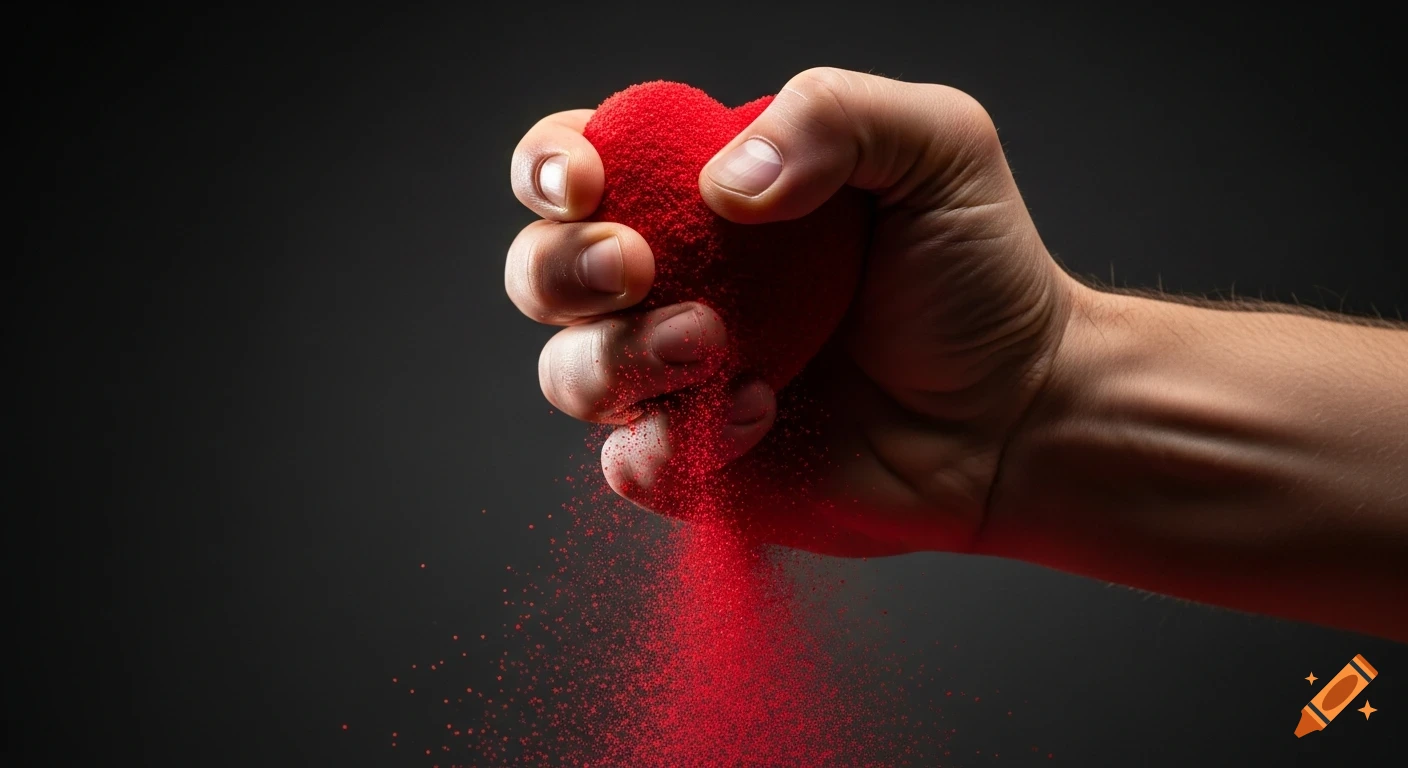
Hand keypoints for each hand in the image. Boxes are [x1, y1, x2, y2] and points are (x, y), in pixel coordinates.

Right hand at [506, 67, 1077, 556]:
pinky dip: (668, 444)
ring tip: (713, 346)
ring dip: (619, 358)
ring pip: (568, 372)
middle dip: (561, 268)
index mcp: (701, 197)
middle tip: (638, 267)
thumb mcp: (935, 148)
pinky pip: (628, 462)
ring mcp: (678, 379)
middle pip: (540, 271)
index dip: (550, 167)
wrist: (1020, 410)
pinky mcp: (699, 462)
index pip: (576, 165)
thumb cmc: (978, 274)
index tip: (586, 182)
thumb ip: (830, 116)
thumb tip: (725, 182)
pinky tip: (759, 415)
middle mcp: (673, 285)